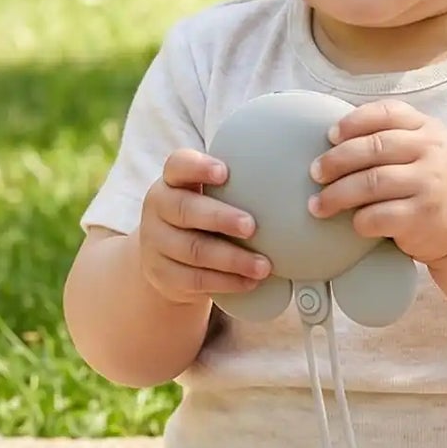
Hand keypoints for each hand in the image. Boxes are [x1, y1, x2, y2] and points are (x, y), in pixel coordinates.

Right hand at [135, 149, 272, 305]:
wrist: (167, 262)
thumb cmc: (201, 220)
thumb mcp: (207, 197)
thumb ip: (235, 186)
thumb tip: (290, 178)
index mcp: (172, 181)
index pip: (178, 165)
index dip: (198, 167)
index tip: (224, 173)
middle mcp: (158, 208)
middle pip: (185, 210)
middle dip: (220, 218)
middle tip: (252, 226)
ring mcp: (156, 242)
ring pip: (193, 250)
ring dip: (232, 259)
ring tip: (263, 265)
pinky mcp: (163, 273)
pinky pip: (196, 279)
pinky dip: (226, 281)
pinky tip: (249, 282)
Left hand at [308, 99, 446, 266]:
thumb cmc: (431, 182)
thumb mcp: (424, 148)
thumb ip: (391, 136)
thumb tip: (331, 137)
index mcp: (428, 128)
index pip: (386, 113)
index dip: (353, 122)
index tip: (329, 136)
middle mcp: (432, 151)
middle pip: (373, 148)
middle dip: (336, 161)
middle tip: (315, 173)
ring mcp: (430, 183)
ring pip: (370, 183)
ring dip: (336, 195)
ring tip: (318, 205)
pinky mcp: (423, 216)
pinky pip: (378, 215)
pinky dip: (359, 220)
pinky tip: (353, 223)